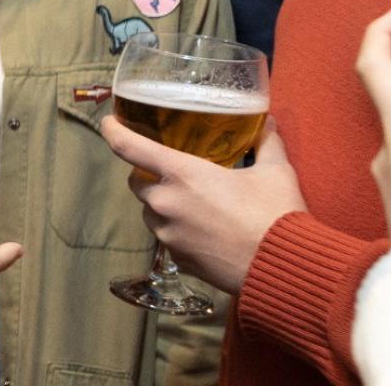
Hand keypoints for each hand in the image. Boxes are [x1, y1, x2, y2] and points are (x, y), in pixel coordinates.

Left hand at [101, 114, 305, 294]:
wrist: (281, 269)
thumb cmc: (275, 215)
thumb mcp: (274, 172)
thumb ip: (265, 144)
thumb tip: (266, 124)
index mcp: (180, 174)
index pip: (128, 147)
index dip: (113, 131)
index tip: (109, 121)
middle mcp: (164, 203)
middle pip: (137, 181)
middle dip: (148, 173)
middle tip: (172, 170)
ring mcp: (167, 234)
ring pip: (150, 212)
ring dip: (163, 204)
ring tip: (194, 202)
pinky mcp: (176, 258)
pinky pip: (166, 237)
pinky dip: (177, 229)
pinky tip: (204, 229)